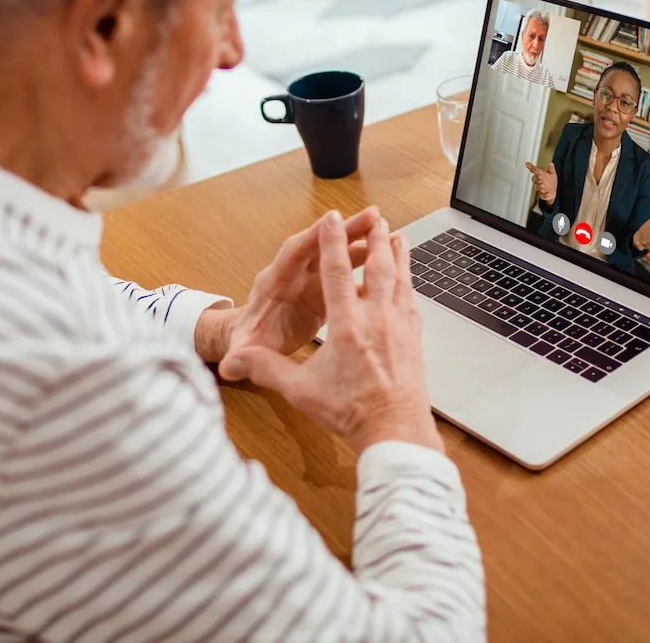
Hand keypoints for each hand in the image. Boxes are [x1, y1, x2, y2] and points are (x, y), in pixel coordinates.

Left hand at [200, 207, 380, 363]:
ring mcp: (308, 279)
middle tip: (373, 216)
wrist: (252, 340)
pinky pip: (344, 271)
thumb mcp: (245, 348)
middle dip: (345, 230)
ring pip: (336, 255)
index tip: (331, 222)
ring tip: (388, 234)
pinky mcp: (322, 289)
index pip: (292, 253)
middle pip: (320, 245)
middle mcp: (293, 274)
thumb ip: (241, 353)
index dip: (311, 238)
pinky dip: (364, 265)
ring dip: (360, 243)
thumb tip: (230, 365)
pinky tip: (387, 261)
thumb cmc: (248, 340)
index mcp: (274, 282)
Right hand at [219, 213, 441, 454]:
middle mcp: (377, 318)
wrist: (395, 431)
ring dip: (398, 255)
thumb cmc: (350, 413)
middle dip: (374, 239)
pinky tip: (409, 282)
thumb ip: (267, 369)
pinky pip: (412, 302)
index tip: (332, 218)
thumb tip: (235, 362)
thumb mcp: (301, 391)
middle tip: (375, 218)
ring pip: (400, 280)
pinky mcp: (414, 340)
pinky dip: (410, 284)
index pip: (336, 272)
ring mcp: (400, 327)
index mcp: (346, 325)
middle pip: (378, 267)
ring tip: (398, 236)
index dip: (332, 242)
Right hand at [525, 161, 557, 205]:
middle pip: (534, 179)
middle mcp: (538, 181)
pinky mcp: (542, 195)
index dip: (531, 167)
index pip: (535, 170)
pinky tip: (547, 193)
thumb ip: (551, 169)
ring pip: (536, 187)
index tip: (527, 164)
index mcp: (540, 175)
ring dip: (539, 186)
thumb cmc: (551, 183)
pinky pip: (542, 195)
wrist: (553, 192)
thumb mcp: (553, 174)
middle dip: (536, 178)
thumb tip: (551, 163)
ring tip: (543, 186)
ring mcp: (539, 188)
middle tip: (540, 177)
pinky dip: (544, 194)